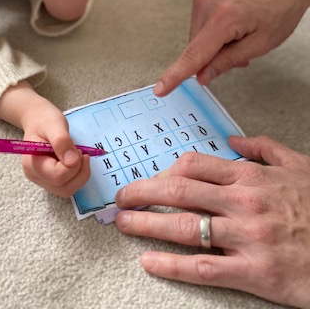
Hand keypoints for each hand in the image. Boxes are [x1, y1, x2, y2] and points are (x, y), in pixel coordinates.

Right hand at [20, 98, 90, 197]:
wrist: (37, 119)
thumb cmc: (44, 119)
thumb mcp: (54, 124)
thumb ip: (62, 141)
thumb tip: (73, 161)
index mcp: (32, 163)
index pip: (57, 176)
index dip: (73, 166)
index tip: (79, 150)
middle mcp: (35, 175)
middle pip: (63, 188)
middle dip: (80, 173)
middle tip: (82, 154)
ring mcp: (42, 179)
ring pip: (67, 190)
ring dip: (80, 176)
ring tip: (80, 157)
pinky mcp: (50, 179)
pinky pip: (67, 185)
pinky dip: (77, 176)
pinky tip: (76, 161)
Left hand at [115, 135, 309, 307]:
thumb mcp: (299, 166)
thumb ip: (264, 149)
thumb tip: (233, 140)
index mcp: (251, 177)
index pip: (194, 164)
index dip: (164, 170)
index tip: (149, 177)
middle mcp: (243, 203)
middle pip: (179, 191)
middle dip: (142, 192)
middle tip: (121, 198)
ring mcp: (247, 238)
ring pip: (184, 227)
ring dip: (146, 225)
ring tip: (124, 224)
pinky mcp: (254, 272)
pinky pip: (203, 268)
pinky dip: (171, 265)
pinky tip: (149, 262)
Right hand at [154, 0, 309, 95]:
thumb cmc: (278, 11)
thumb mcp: (259, 45)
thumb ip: (227, 62)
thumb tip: (202, 76)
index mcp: (223, 18)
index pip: (194, 54)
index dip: (176, 75)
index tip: (160, 88)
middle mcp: (207, 4)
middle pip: (196, 47)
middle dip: (212, 57)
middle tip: (240, 51)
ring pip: (197, 39)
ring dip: (212, 45)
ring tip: (238, 35)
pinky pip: (199, 26)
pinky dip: (211, 34)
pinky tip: (230, 27)